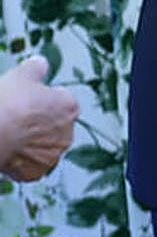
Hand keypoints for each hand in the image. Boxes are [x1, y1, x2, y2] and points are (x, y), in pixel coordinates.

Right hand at [0, 57, 79, 181]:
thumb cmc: (8, 103)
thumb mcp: (22, 74)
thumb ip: (36, 67)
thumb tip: (41, 63)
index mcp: (69, 106)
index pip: (60, 101)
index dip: (42, 100)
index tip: (28, 100)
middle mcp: (67, 132)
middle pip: (54, 125)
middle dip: (39, 123)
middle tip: (17, 119)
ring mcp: (52, 155)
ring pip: (44, 146)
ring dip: (32, 143)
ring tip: (11, 134)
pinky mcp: (36, 172)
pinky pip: (31, 165)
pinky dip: (22, 161)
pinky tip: (9, 150)